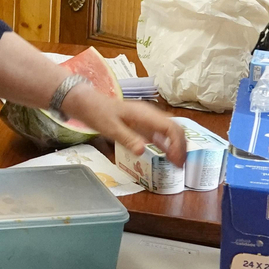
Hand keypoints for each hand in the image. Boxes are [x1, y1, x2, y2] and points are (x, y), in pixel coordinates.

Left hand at [66, 88, 187, 165]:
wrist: (87, 103)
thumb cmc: (98, 113)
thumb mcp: (110, 128)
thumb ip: (127, 138)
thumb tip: (142, 151)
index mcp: (145, 114)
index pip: (170, 127)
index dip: (177, 144)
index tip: (176, 160)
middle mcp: (150, 115)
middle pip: (174, 128)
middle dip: (180, 146)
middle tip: (179, 165)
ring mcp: (147, 119)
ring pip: (169, 131)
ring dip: (175, 146)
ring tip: (175, 163)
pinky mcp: (142, 124)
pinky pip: (159, 134)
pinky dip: (165, 145)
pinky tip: (163, 156)